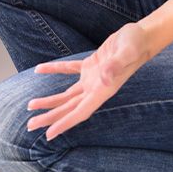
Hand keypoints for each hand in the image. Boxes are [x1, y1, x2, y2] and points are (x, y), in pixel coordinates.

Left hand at [26, 22, 156, 140]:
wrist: (143, 36)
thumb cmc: (136, 44)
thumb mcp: (127, 53)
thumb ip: (115, 66)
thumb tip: (104, 78)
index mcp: (103, 91)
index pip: (80, 112)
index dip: (64, 124)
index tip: (49, 135)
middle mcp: (97, 89)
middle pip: (69, 108)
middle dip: (50, 117)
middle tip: (30, 126)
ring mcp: (93, 78)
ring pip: (67, 95)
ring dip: (49, 101)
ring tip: (30, 106)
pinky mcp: (91, 65)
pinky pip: (68, 69)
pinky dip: (54, 70)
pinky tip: (40, 69)